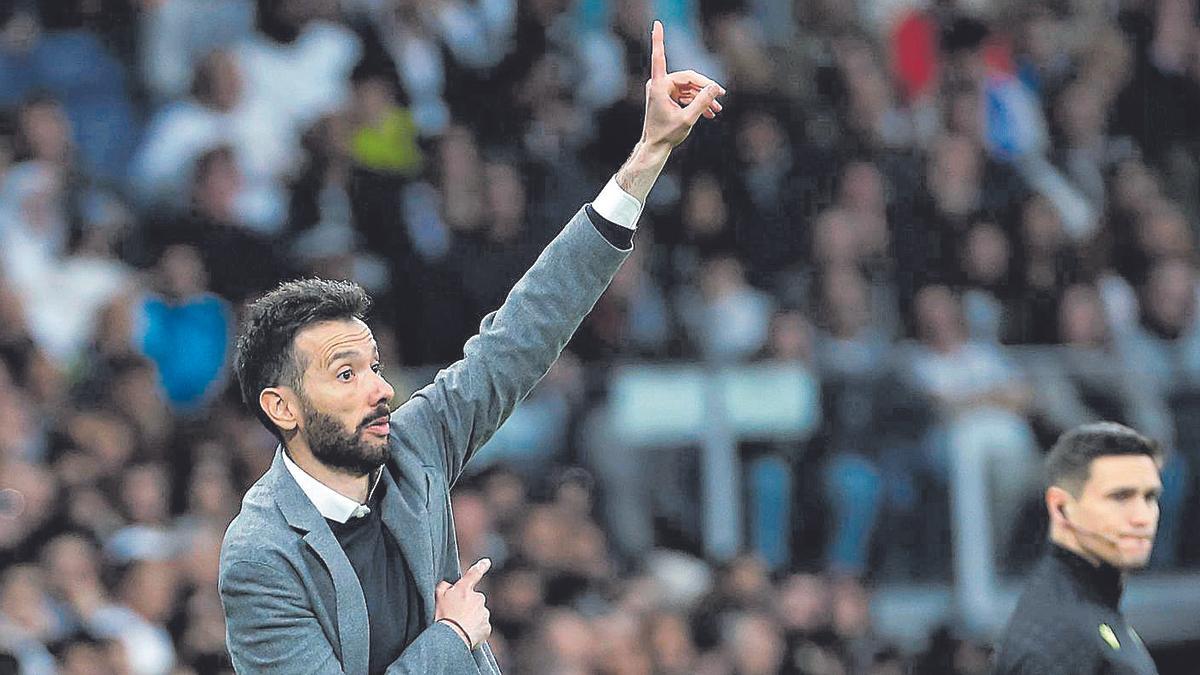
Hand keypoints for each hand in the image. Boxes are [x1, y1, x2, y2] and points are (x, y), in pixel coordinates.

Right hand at [434, 558, 491, 648]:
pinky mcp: (486, 627)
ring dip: (471, 618)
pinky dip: (475, 630)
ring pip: (479, 613)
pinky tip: (465, 634)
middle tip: (456, 615)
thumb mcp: (437, 598)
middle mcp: (478, 598)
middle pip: (474, 599)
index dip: (481, 567)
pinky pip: (481, 627)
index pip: (474, 574)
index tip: (487, 562)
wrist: (452, 638)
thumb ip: (444, 587)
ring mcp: (484, 613)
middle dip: (468, 605)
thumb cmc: (442, 618)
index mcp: (465, 589)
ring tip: (459, 627)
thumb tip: (448, 585)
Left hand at [641, 20, 725, 148]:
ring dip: (704, 97)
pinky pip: (686, 94)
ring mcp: (664, 90)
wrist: (656, 147)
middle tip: (722, 95)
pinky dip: (697, 101)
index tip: (657, 23)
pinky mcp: (668, 97)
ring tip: (718, 109)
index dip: (659, 40)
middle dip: (705, 87)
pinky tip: (711, 112)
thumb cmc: (667, 134)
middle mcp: (660, 84)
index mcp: (659, 86)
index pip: (660, 57)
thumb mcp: (687, 119)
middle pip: (688, 78)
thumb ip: (702, 102)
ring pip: (689, 87)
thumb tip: (716, 87)